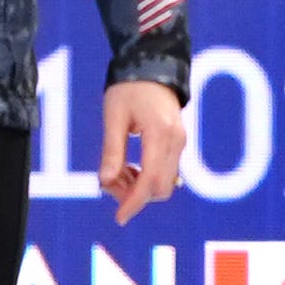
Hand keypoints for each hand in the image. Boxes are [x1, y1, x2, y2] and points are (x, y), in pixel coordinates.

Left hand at [95, 81, 187, 223]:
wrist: (153, 67)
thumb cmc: (129, 88)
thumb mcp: (114, 117)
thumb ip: (111, 151)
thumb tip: (104, 182)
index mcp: (160, 134)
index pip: (150, 180)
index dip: (134, 202)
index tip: (119, 217)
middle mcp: (176, 142)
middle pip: (160, 187)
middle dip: (135, 194)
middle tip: (108, 183)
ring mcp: (180, 142)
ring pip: (164, 182)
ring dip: (139, 186)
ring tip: (116, 171)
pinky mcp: (178, 143)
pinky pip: (165, 171)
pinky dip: (146, 177)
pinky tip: (129, 166)